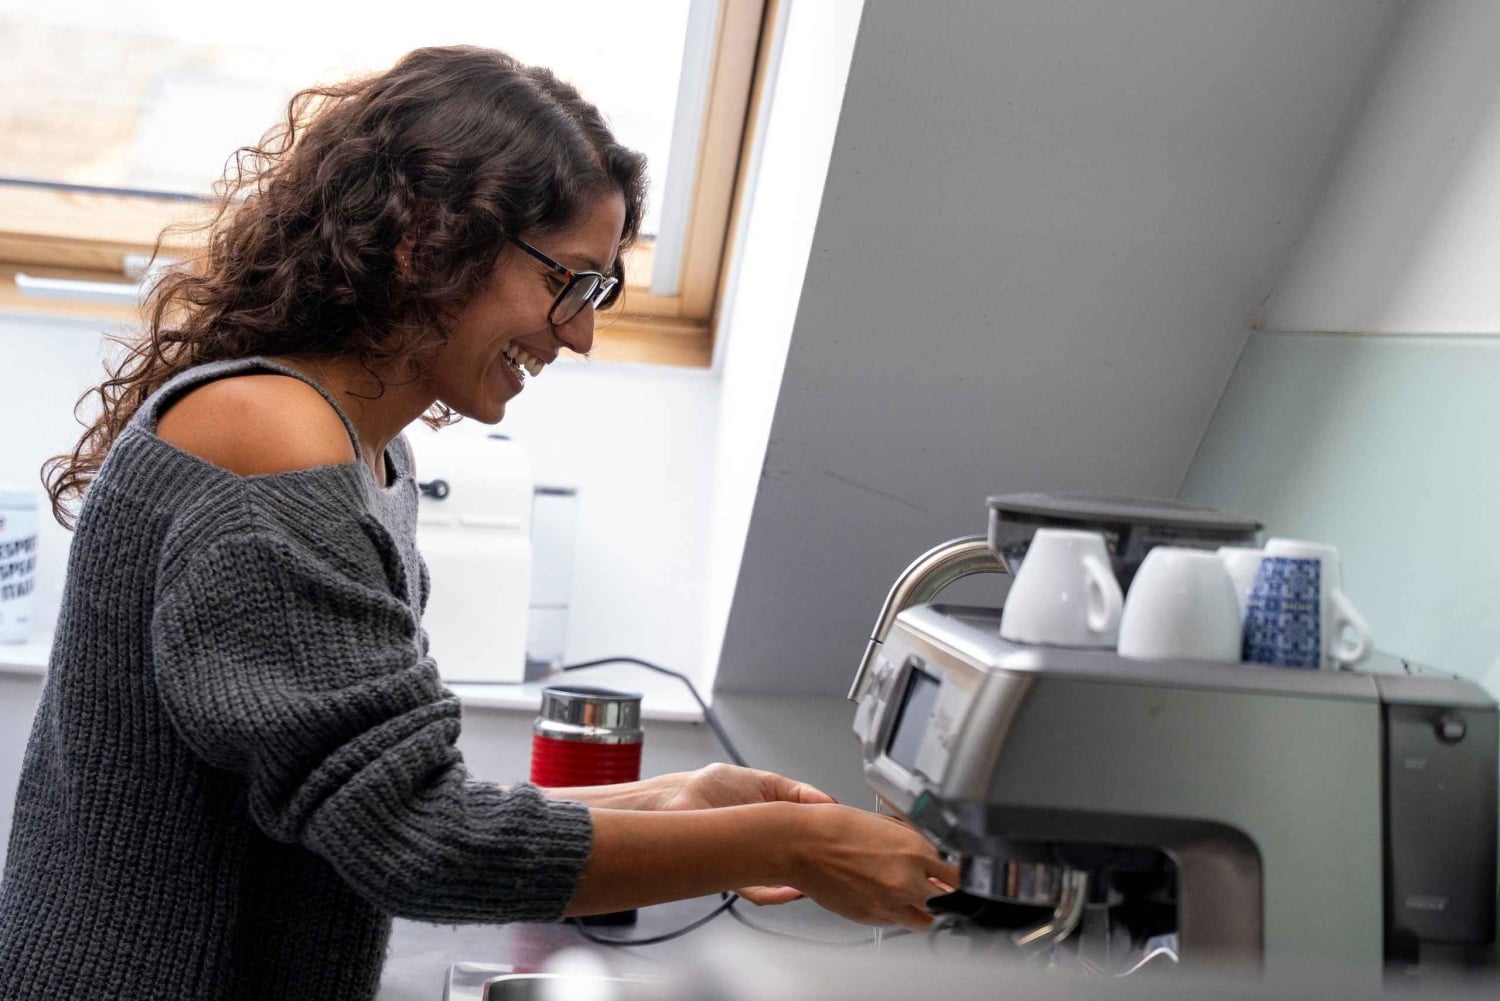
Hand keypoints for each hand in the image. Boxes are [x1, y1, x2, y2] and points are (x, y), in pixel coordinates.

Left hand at [654, 763, 836, 905]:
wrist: (682, 799)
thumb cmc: (715, 787)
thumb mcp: (768, 783)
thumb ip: (800, 794)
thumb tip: (830, 804)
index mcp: (776, 823)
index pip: (807, 839)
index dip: (824, 843)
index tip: (841, 841)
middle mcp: (765, 846)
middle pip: (799, 864)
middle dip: (818, 868)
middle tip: (833, 864)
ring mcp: (752, 863)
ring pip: (782, 881)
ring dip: (800, 883)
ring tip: (815, 877)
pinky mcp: (736, 876)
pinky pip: (761, 892)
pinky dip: (777, 893)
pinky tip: (792, 889)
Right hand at [784, 804, 960, 930]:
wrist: (802, 845)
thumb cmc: (835, 828)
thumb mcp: (887, 825)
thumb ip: (915, 844)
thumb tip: (933, 856)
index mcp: (914, 852)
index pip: (958, 875)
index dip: (960, 876)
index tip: (958, 875)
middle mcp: (906, 881)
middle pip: (947, 902)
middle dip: (945, 895)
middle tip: (939, 886)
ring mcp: (889, 903)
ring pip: (925, 921)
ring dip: (925, 909)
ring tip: (914, 894)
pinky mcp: (871, 917)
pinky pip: (897, 922)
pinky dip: (898, 913)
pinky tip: (887, 895)